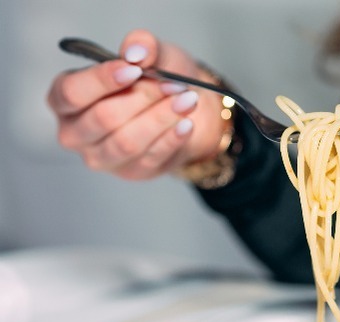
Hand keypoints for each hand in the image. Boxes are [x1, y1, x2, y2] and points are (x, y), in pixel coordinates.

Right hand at [47, 29, 227, 179]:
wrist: (186, 105)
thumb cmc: (157, 78)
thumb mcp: (154, 53)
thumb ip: (143, 46)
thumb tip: (136, 51)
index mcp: (66, 98)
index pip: (72, 93)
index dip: (102, 80)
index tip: (134, 69)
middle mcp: (76, 132)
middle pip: (103, 118)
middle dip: (142, 98)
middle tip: (174, 85)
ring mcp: (102, 157)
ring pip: (127, 142)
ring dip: (160, 119)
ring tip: (187, 101)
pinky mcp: (131, 172)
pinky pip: (150, 158)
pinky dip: (171, 139)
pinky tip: (186, 123)